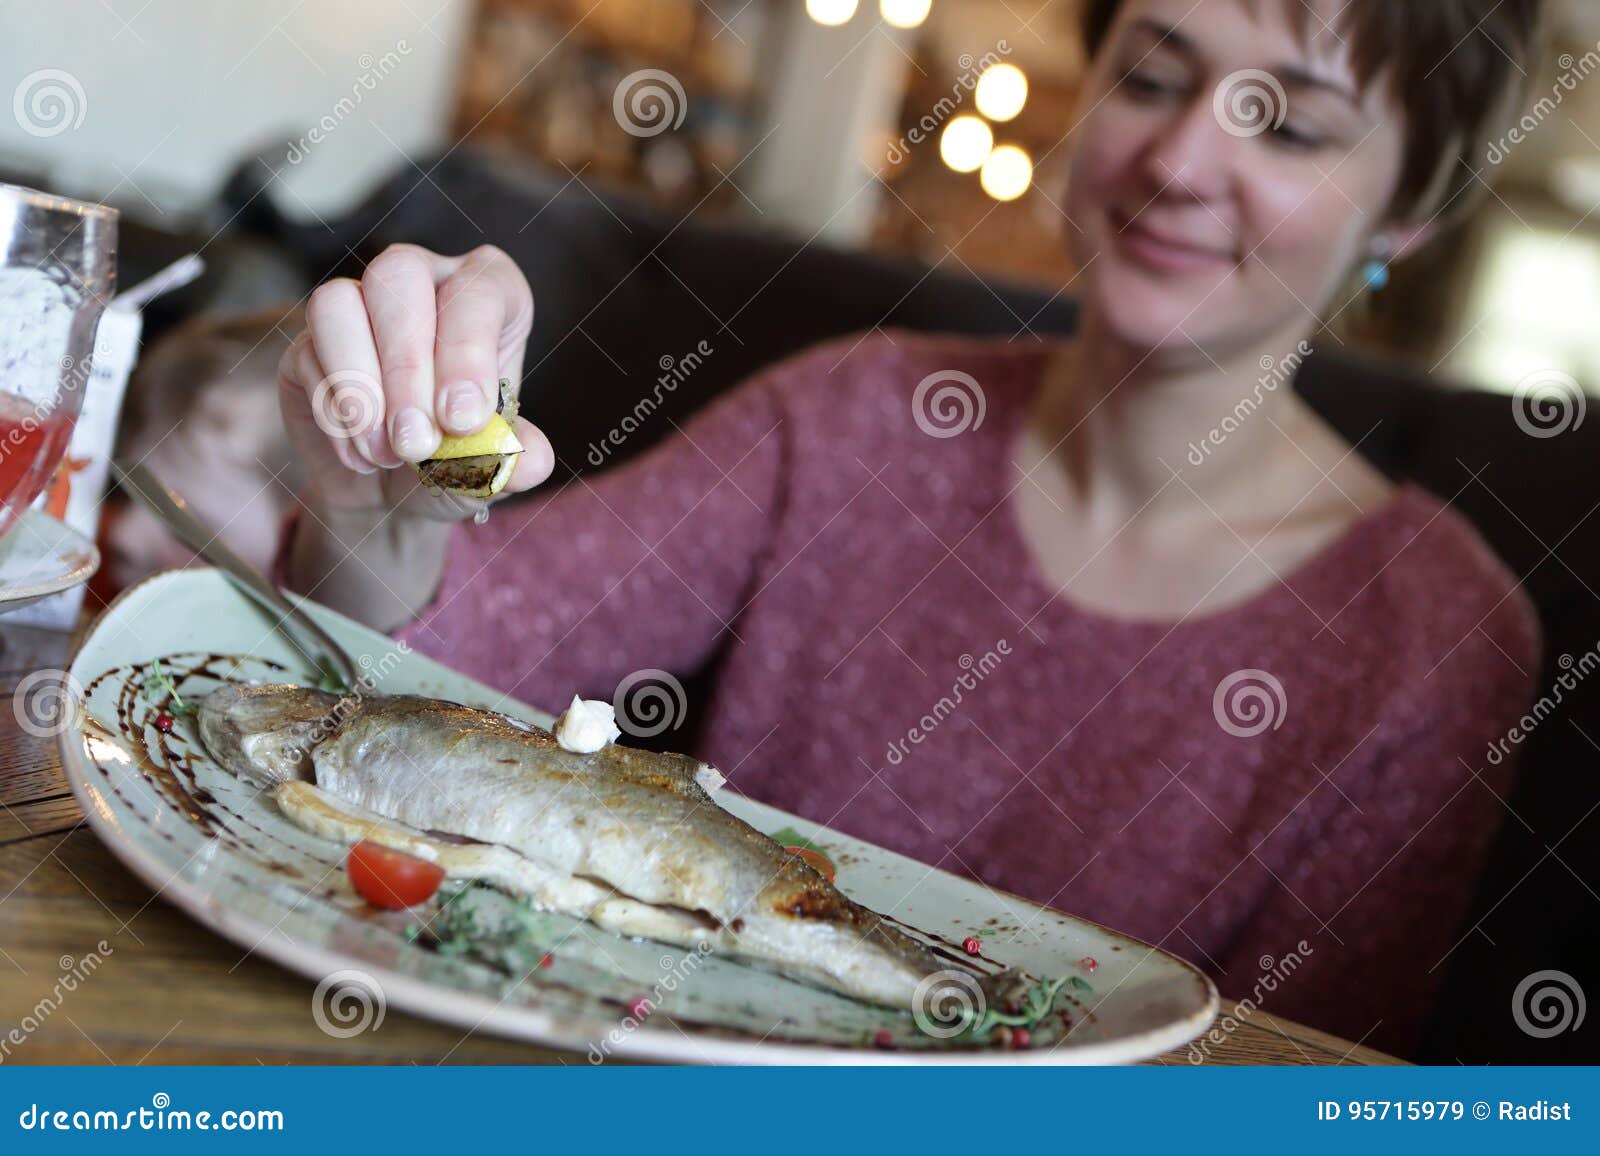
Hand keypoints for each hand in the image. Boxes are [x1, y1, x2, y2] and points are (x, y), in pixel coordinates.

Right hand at [278, 243, 552, 523]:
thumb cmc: (454, 463)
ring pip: (337, 302)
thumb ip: (513, 461)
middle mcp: (422, 282)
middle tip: (417, 443)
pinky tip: (363, 455)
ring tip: (388, 454)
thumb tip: (533, 461)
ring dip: (361, 385)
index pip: (480, 289)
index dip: (468, 351)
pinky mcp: (308, 341)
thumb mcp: (491, 468)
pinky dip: (336, 414)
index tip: (462, 419)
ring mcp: (358, 305)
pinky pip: (308, 355)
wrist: (391, 491)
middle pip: (399, 275)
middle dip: (406, 366)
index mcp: (487, 297)